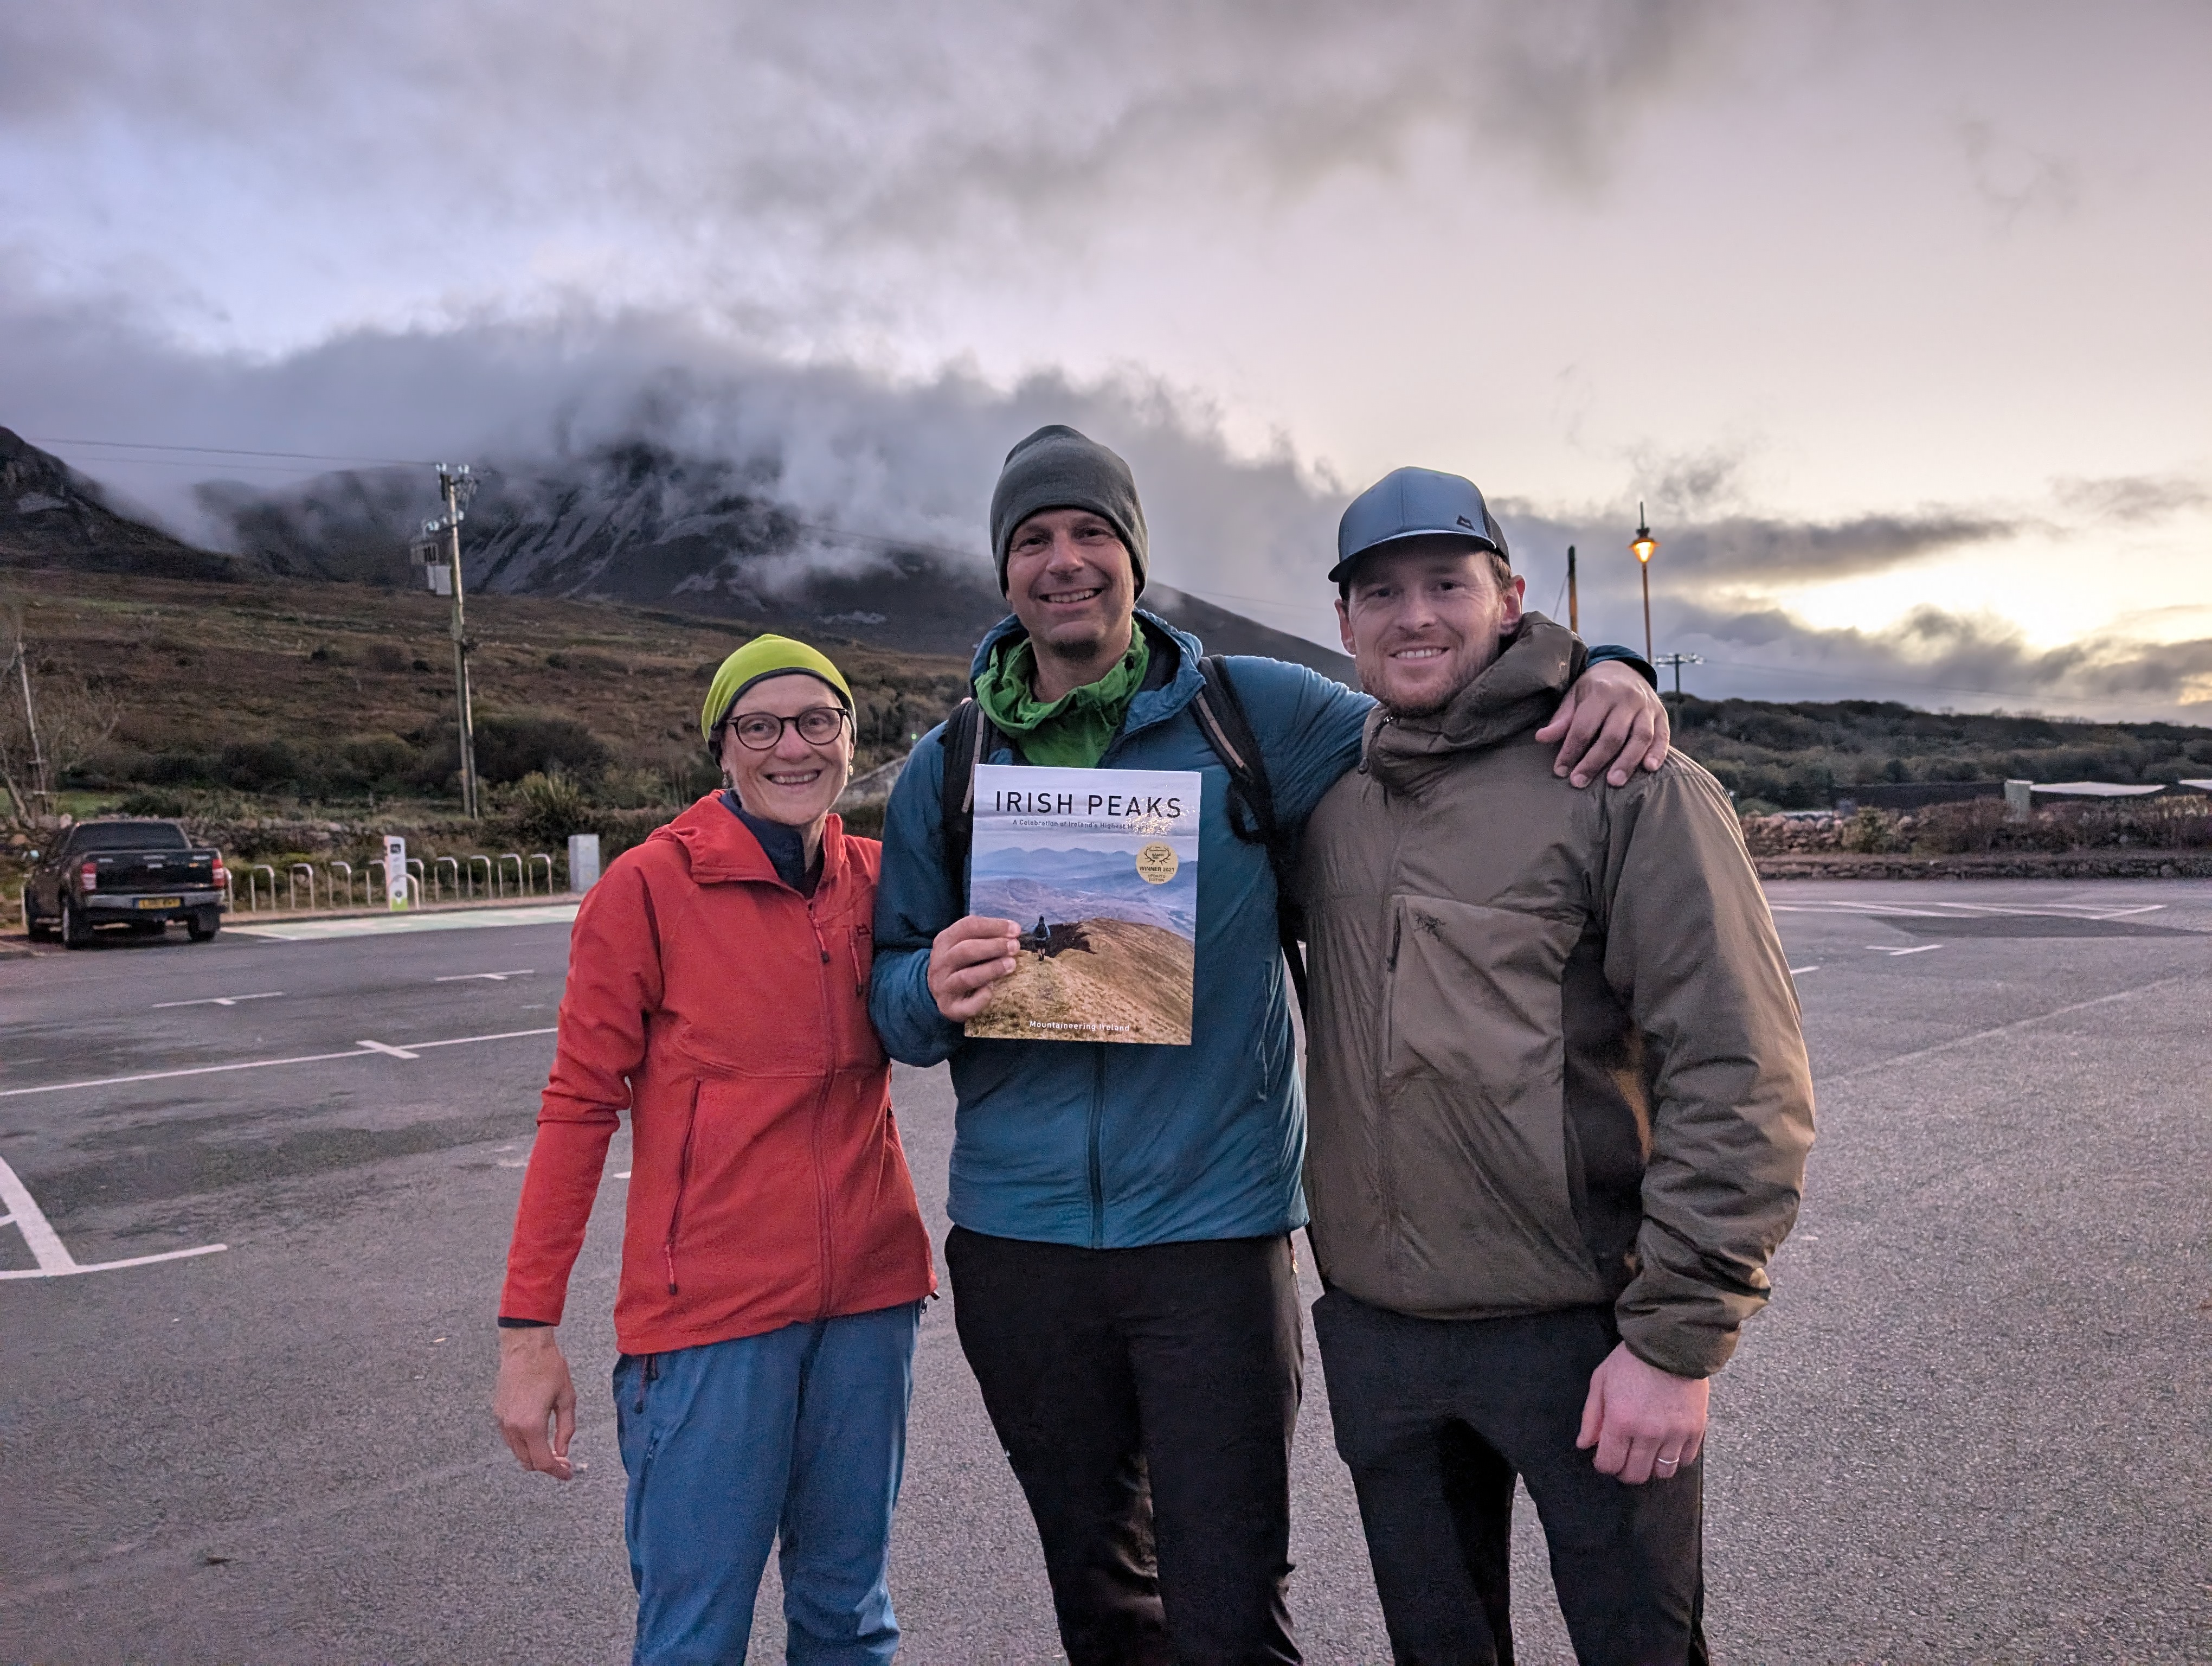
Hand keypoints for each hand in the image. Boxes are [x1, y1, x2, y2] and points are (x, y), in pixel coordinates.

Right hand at [495, 1326, 577, 1480]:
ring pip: (518, 1452)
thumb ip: (566, 1429)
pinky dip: (524, 1444)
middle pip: (528, 1461)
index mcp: (531, 1425)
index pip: (543, 1461)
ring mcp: (502, 1420)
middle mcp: (512, 1427)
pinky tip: (538, 1437)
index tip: (568, 1474)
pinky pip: (510, 1439)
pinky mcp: (498, 1413)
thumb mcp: (567, 1399)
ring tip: (553, 1450)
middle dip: (546, 1466)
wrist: (525, 1346)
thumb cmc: (549, 1368)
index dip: (557, 1472)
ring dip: (534, 1455)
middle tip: (564, 1462)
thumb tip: (563, 1452)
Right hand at [928, 915, 1020, 1020]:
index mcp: (944, 941)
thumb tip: (1013, 932)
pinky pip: (967, 1005)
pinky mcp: (949, 1008)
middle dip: (994, 947)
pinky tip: (992, 990)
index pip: (967, 927)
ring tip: (1012, 964)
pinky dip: (982, 997)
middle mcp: (939, 963)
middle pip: (965, 950)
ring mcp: (942, 987)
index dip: (993, 926)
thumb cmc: (960, 964)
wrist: (939, 993)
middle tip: (1015, 947)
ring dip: (992, 969)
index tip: (1016, 930)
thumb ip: (984, 937)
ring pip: (966, 977)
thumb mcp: (964, 945)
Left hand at [1536, 660, 1670, 787]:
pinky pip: (1663, 736)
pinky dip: (1658, 753)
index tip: (1560, 771)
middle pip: (1612, 735)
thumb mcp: (1575, 696)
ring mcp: (1647, 707)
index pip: (1584, 726)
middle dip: (1595, 761)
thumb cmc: (1594, 688)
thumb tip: (1541, 738)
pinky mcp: (1662, 715)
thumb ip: (1562, 719)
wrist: (1624, 669)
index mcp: (1601, 691)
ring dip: (1627, 762)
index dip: (1571, 750)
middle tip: (1580, 782)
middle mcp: (1627, 698)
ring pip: (1640, 737)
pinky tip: (1649, 769)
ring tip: (1614, 782)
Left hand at [1576, 1341, 1708, 1484]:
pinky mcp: (1696, 1429)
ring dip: (1652, 1467)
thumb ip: (1591, 1416)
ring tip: (1647, 1452)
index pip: (1609, 1464)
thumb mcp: (1601, 1381)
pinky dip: (1675, 1458)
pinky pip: (1685, 1460)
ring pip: (1662, 1472)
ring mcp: (1675, 1433)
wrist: (1671, 1342)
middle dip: (1625, 1470)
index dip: (1604, 1465)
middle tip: (1624, 1457)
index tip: (1604, 1458)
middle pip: (1636, 1475)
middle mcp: (1648, 1433)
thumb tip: (1584, 1444)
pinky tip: (1667, 1445)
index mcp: (1621, 1421)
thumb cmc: (1632, 1359)